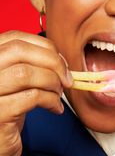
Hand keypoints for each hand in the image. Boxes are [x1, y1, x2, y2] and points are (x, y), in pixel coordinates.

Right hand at [0, 31, 72, 155]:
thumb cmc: (7, 117)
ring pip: (26, 73)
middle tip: (67, 79)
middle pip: (19, 50)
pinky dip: (51, 100)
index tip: (61, 63)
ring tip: (59, 95)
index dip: (44, 47)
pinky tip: (56, 109)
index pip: (14, 38)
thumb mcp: (15, 86)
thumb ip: (29, 68)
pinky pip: (32, 97)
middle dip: (52, 62)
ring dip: (52, 82)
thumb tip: (60, 60)